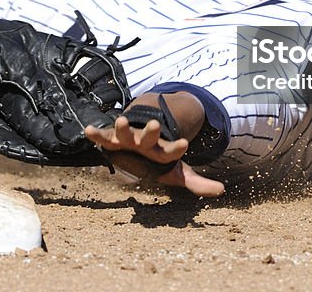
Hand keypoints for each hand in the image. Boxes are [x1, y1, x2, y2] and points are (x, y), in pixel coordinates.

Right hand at [85, 117, 224, 196]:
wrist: (139, 143)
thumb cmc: (157, 160)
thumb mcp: (176, 172)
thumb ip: (196, 182)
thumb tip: (222, 190)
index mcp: (162, 150)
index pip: (172, 149)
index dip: (177, 148)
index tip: (185, 144)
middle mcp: (146, 141)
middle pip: (148, 135)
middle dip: (150, 130)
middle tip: (154, 125)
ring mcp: (129, 138)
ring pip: (126, 131)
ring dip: (123, 126)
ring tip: (122, 120)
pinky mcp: (112, 139)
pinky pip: (103, 136)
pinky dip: (96, 133)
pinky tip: (89, 130)